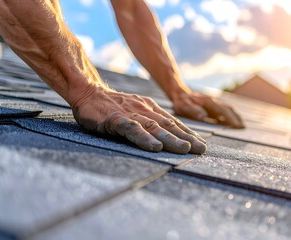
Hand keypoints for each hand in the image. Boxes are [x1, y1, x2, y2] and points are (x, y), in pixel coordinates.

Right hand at [71, 87, 206, 153]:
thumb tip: (166, 136)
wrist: (88, 93)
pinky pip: (132, 130)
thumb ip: (150, 121)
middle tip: (201, 149)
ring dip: (171, 139)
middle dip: (186, 138)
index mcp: (151, 109)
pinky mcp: (115, 119)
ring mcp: (131, 114)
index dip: (188, 133)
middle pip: (168, 126)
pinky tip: (155, 147)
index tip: (201, 144)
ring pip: (154, 128)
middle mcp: (144, 110)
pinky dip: (144, 139)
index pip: (173, 123)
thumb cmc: (113, 106)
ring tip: (185, 149)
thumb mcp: (136, 111)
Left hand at [172, 92, 244, 127]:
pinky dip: (232, 115)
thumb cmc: (181, 102)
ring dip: (236, 116)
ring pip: (228, 108)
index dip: (229, 118)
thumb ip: (192, 110)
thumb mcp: (183, 106)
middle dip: (236, 118)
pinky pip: (226, 110)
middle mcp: (213, 101)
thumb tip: (203, 116)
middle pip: (228, 109)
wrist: (180, 93)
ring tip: (242, 126)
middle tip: (242, 128)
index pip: (222, 110)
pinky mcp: (214, 105)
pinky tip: (235, 122)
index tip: (236, 125)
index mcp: (207, 102)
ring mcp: (215, 102)